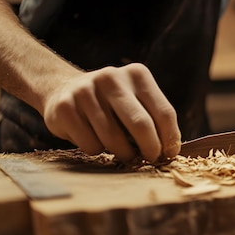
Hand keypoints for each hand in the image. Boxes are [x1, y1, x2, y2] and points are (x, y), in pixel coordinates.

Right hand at [42, 63, 181, 161]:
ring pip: (114, 139)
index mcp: (137, 75)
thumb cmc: (110, 104)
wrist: (64, 90)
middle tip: (150, 159)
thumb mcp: (134, 100)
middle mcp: (112, 78)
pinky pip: (91, 144)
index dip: (170, 139)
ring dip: (122, 154)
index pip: (164, 112)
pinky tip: (94, 140)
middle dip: (150, 149)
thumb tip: (171, 150)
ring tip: (122, 152)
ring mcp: (86, 91)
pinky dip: (96, 151)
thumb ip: (153, 118)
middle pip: (141, 125)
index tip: (169, 154)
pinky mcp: (66, 108)